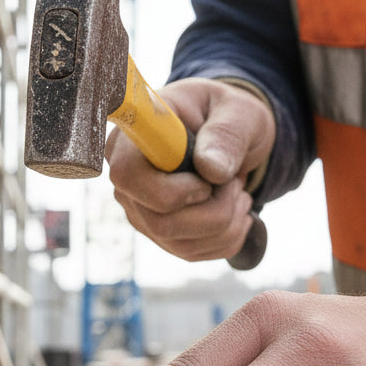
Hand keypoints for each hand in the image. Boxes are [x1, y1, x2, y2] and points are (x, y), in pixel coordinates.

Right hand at [104, 77, 274, 261]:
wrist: (232, 137)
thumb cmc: (227, 115)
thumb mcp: (238, 112)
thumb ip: (226, 134)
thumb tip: (211, 169)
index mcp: (134, 139)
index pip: (128, 177)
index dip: (172, 189)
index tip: (207, 178)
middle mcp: (129, 182)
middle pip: (159, 222)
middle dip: (214, 211)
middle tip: (236, 182)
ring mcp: (142, 212)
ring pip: (181, 244)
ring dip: (227, 223)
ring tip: (238, 190)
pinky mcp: (161, 235)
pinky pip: (194, 253)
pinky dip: (229, 237)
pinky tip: (235, 209)